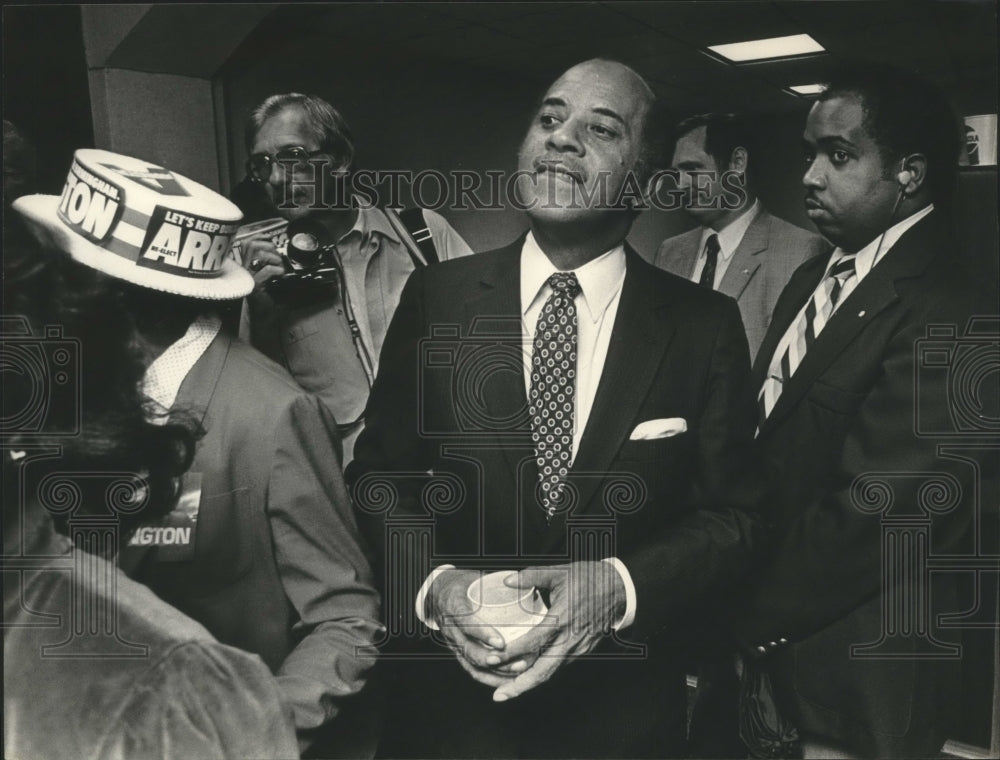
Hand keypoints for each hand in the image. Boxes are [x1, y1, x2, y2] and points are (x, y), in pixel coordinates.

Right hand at [242, 238, 285, 291]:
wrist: (265, 313)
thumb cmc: (268, 293)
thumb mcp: (268, 273)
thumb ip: (269, 260)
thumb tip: (276, 246)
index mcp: (245, 264)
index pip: (246, 243)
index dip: (259, 237)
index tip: (270, 239)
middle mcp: (243, 269)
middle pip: (251, 245)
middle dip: (269, 247)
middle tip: (279, 258)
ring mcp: (247, 277)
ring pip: (257, 254)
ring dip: (273, 257)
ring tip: (280, 266)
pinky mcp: (254, 286)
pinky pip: (266, 270)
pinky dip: (278, 269)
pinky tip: (281, 274)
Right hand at [426, 568, 518, 687]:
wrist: (438, 592)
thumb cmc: (462, 583)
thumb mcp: (475, 576)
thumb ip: (497, 581)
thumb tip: (528, 582)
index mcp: (453, 604)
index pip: (465, 621)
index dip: (483, 634)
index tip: (501, 642)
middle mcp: (450, 626)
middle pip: (468, 649)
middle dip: (493, 659)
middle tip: (517, 661)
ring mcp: (452, 641)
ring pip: (471, 662)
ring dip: (495, 671)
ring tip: (519, 671)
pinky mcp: (457, 651)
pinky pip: (471, 669)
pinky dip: (489, 678)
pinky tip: (507, 681)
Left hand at [489, 561, 625, 701]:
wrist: (618, 589)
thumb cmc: (588, 578)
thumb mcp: (559, 572)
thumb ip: (531, 576)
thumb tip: (506, 581)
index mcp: (561, 619)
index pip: (533, 642)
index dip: (511, 653)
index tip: (491, 658)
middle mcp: (569, 639)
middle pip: (543, 671)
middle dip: (519, 686)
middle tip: (498, 695)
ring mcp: (578, 648)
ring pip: (551, 672)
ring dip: (529, 683)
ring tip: (507, 691)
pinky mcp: (582, 651)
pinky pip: (559, 666)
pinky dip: (542, 673)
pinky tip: (527, 676)